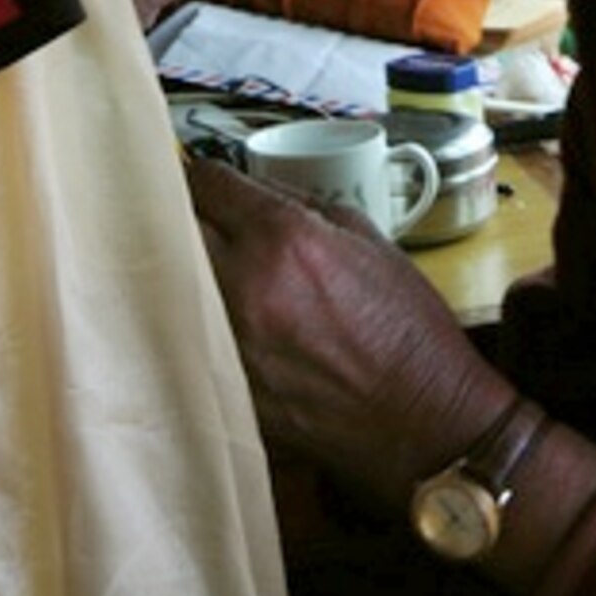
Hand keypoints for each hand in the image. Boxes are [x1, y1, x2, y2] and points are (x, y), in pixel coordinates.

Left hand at [186, 154, 510, 505]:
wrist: (424, 417)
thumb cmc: (407, 331)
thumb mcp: (368, 240)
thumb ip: (303, 207)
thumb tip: (254, 192)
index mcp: (286, 241)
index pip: (209, 185)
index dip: (207, 177)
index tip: (208, 183)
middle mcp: (247, 288)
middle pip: (175, 232)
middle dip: (188, 221)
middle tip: (207, 225)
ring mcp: (230, 344)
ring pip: (171, 288)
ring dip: (187, 274)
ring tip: (215, 274)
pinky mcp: (228, 388)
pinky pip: (190, 341)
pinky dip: (200, 327)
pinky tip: (229, 326)